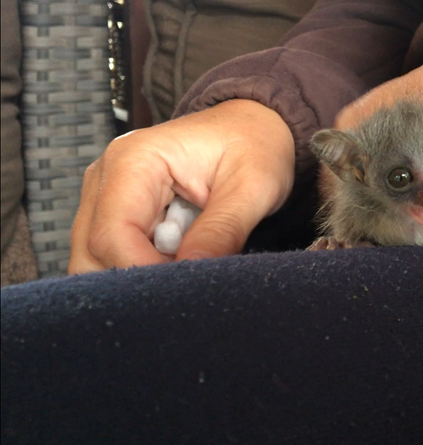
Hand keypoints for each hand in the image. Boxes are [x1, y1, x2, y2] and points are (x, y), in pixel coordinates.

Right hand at [69, 99, 294, 273]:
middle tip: (189, 282)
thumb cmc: (253, 146)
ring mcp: (105, 196)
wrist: (252, 129)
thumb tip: (194, 271)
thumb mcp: (253, 187)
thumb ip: (223, 230)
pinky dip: (145, 268)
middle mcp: (107, 177)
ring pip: (96, 261)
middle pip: (92, 254)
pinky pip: (114, 256)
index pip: (112, 236)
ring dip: (141, 275)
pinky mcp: (117, 213)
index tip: (185, 287)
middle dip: (138, 279)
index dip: (145, 271)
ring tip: (188, 263)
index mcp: (134, 160)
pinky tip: (180, 257)